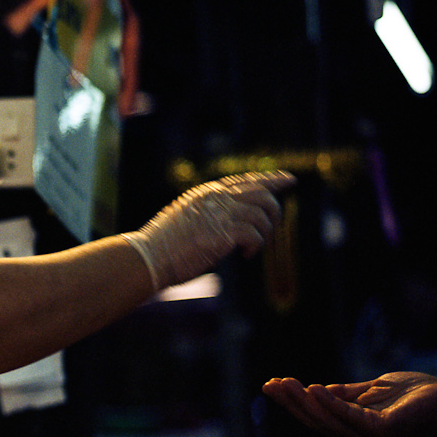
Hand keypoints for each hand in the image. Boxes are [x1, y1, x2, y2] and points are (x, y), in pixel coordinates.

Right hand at [124, 172, 294, 291]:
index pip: (245, 180)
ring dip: (266, 231)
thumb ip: (208, 215)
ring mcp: (219, 214)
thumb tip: (228, 224)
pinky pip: (255, 234)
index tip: (288, 180)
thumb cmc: (162, 246)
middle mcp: (215, 198)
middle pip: (261, 190)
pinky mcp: (222, 233)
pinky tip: (247, 255)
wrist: (148, 257)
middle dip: (276, 206)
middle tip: (276, 224)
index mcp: (206, 193)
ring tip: (256, 246)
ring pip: (263, 211)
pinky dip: (256, 246)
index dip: (270, 179)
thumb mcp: (185, 220)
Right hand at [262, 372, 436, 436]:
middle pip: (315, 420)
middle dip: (291, 402)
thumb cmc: (411, 395)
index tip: (270, 384)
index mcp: (352, 427)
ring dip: (304, 402)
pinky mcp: (383, 430)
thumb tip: (314, 391)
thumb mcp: (369, 391)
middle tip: (271, 384)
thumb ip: (344, 394)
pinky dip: (331, 404)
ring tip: (287, 384)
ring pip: (328, 421)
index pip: (314, 416)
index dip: (291, 402)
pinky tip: (315, 389)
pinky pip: (350, 417)